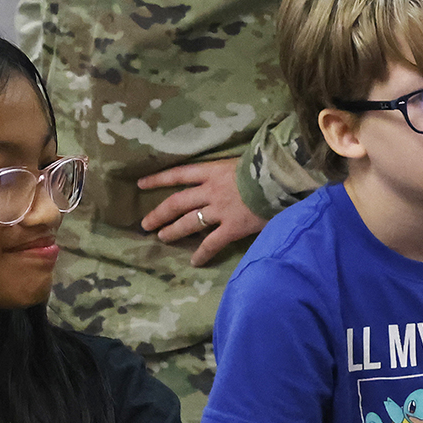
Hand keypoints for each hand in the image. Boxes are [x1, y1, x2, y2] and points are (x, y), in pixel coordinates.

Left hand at [137, 158, 266, 266]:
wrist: (281, 179)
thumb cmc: (266, 166)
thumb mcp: (243, 161)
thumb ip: (231, 171)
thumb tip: (231, 175)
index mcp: (212, 171)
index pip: (178, 174)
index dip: (158, 179)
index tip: (141, 184)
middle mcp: (210, 191)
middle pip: (177, 203)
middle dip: (159, 213)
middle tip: (145, 224)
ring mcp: (220, 211)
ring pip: (189, 223)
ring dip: (173, 231)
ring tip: (162, 237)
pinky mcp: (232, 228)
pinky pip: (212, 243)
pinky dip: (202, 254)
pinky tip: (194, 261)